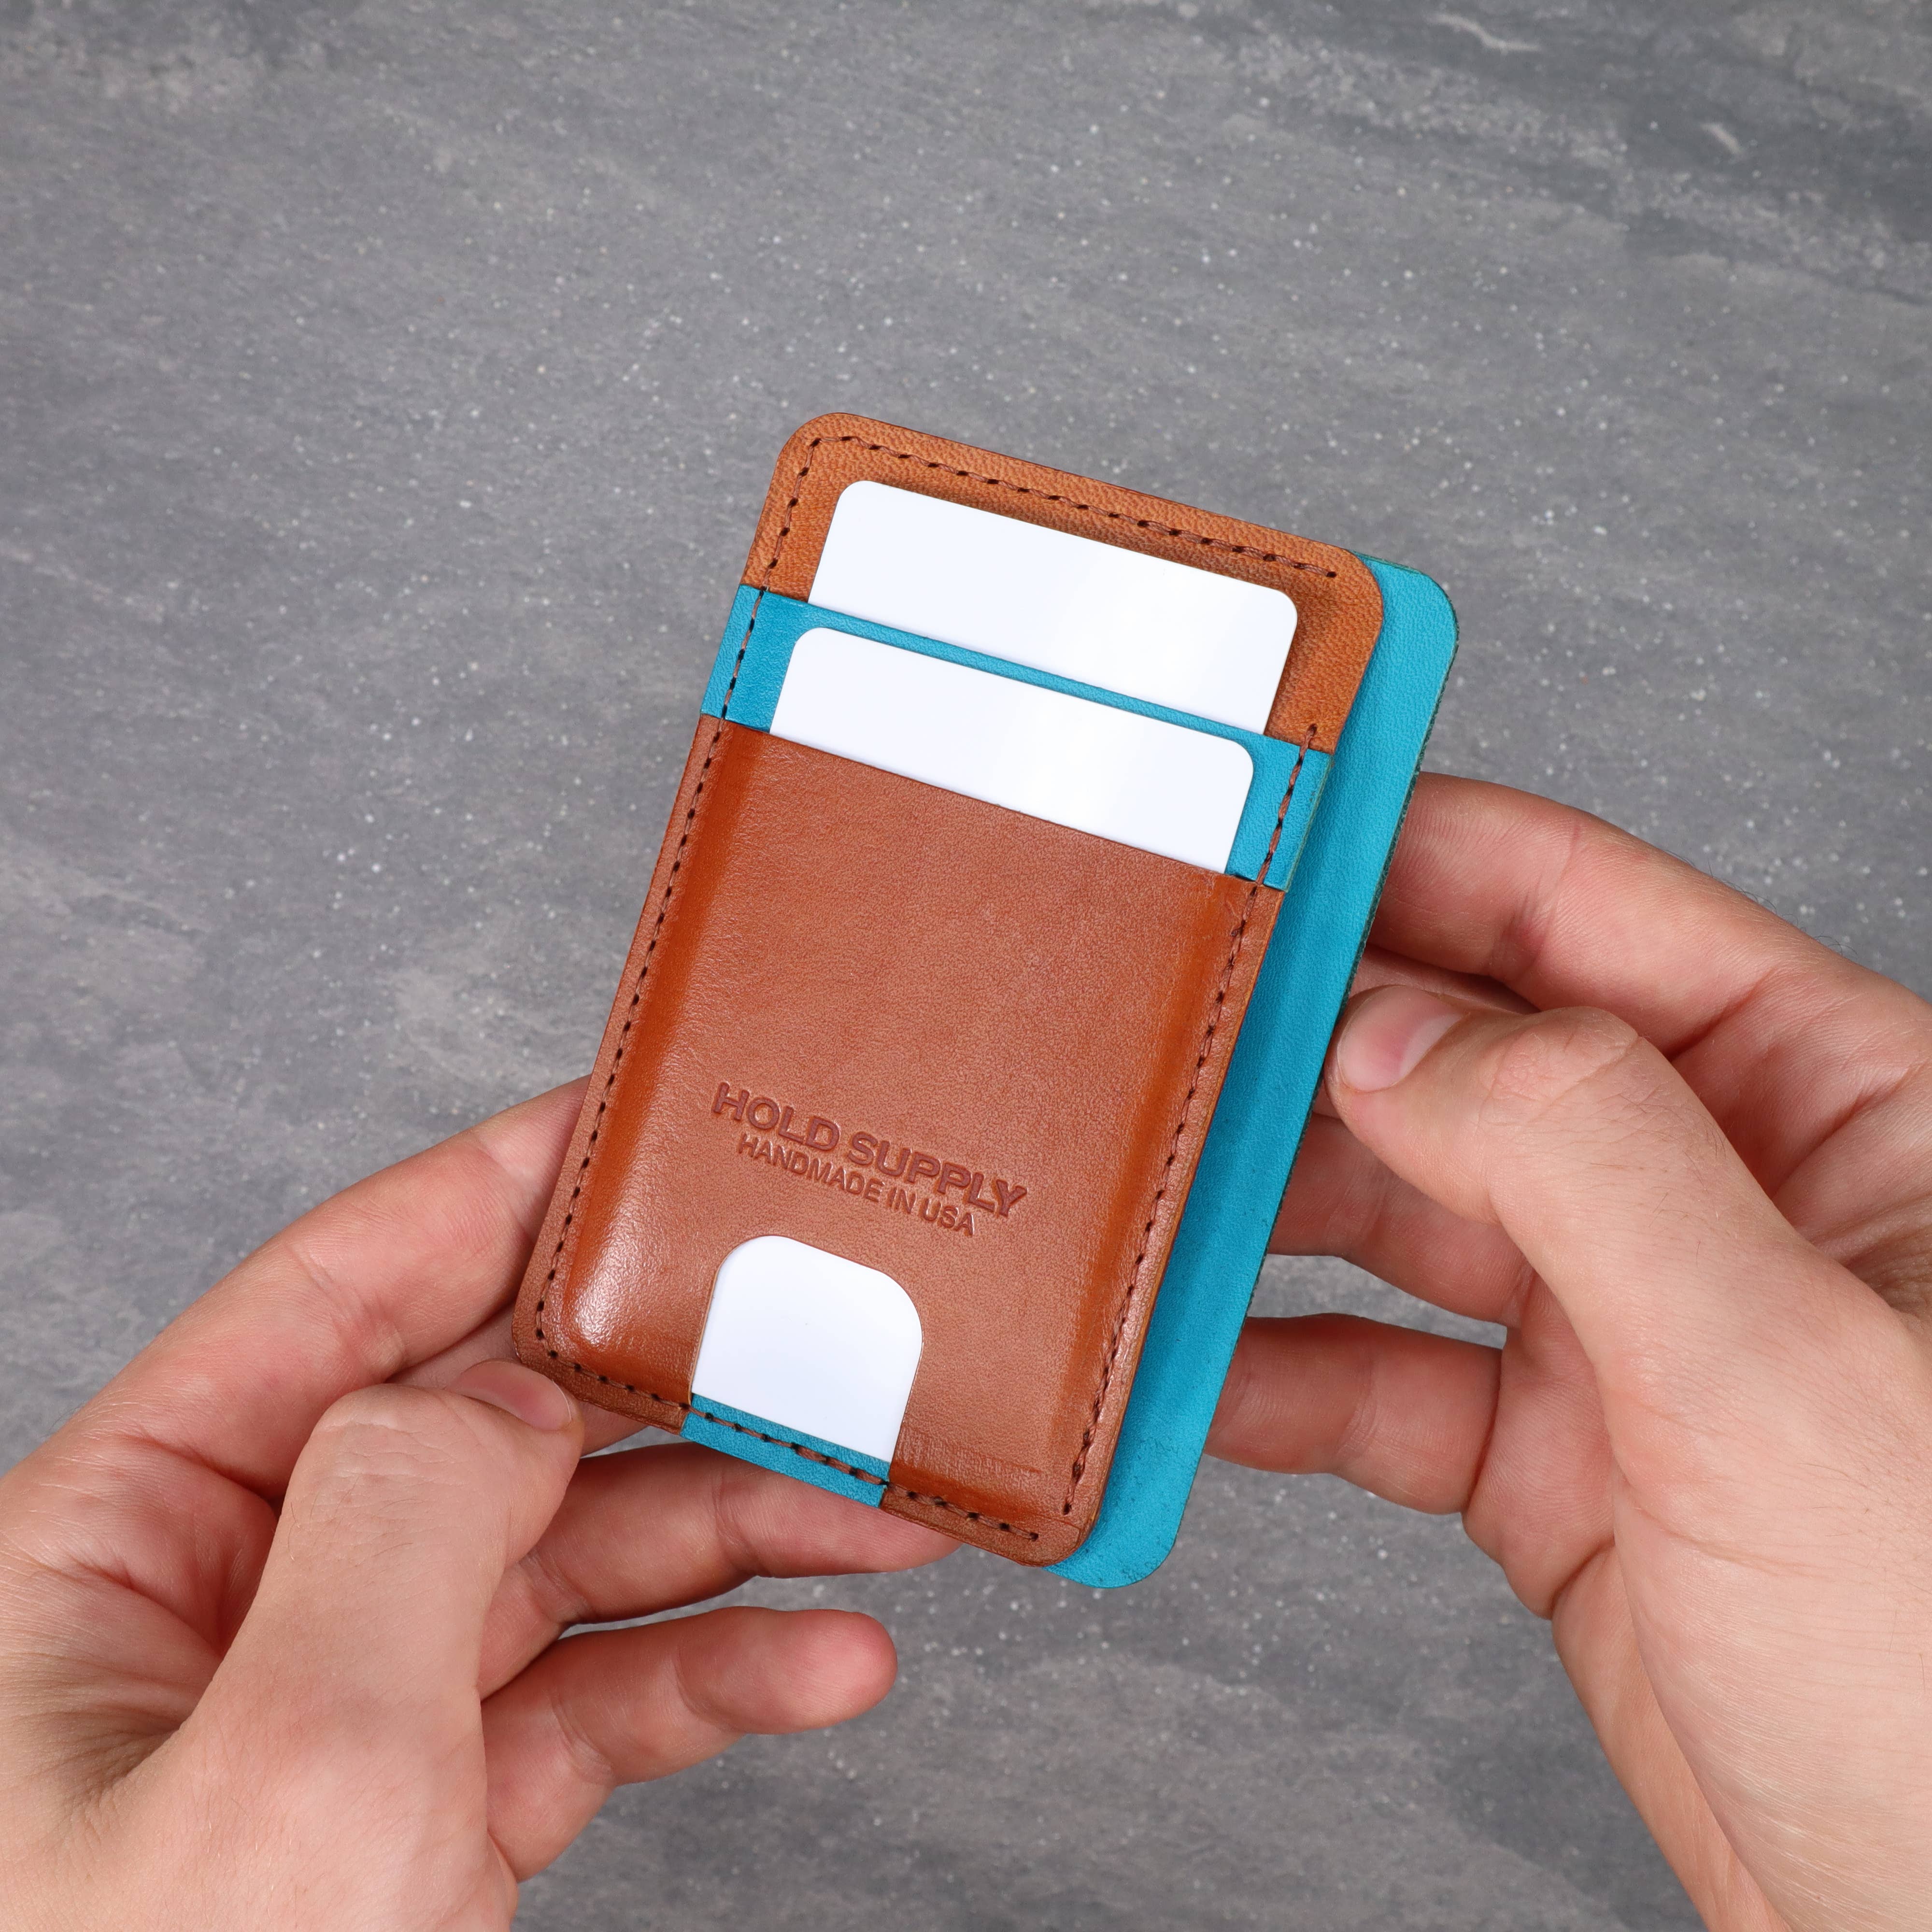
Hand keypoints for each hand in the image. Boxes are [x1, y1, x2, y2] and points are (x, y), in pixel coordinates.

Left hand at [0, 1084, 952, 1928]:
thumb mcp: (283, 1766)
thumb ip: (406, 1515)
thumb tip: (518, 1392)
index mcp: (127, 1534)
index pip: (343, 1289)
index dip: (502, 1186)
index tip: (647, 1122)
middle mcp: (232, 1598)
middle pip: (497, 1420)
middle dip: (680, 1386)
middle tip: (839, 1340)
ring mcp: (339, 1710)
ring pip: (571, 1561)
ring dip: (740, 1535)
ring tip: (893, 1518)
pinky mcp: (423, 1821)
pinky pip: (594, 1704)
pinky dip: (718, 1683)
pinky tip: (831, 1671)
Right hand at [1211, 775, 1931, 1931]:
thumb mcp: (1783, 1373)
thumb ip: (1584, 1161)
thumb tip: (1395, 1032)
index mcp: (1831, 1103)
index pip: (1584, 910)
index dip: (1411, 855)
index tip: (1261, 836)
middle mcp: (1720, 1194)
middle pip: (1464, 1058)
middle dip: (1303, 1046)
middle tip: (1150, 1033)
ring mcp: (1632, 1330)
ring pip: (1405, 1219)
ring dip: (1266, 1214)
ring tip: (1141, 1198)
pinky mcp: (1558, 1464)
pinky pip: (1382, 1384)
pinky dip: (1276, 1379)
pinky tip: (1186, 1370)